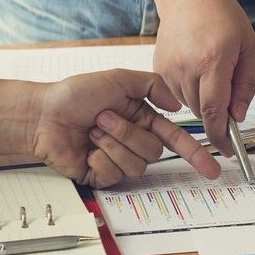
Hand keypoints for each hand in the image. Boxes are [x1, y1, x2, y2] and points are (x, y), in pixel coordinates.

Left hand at [30, 69, 220, 187]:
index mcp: (142, 119)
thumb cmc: (74, 94)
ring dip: (112, 144)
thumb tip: (176, 104)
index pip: (175, 138)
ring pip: (136, 164)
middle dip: (128, 134)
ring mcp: (117, 160)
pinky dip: (100, 159)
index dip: (195, 153)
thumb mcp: (118, 79)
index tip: (212, 164)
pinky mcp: (101, 175)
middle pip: (154, 151)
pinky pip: (115, 175)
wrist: (43, 114)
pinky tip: (87, 149)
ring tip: (93, 131)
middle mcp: (132, 140)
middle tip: (103, 119)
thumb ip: (153, 86)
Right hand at [153, 0, 254, 155]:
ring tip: (211, 71)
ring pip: (189, 105)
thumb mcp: (248, 48)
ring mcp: (170, 68)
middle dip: (216, 113)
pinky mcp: (159, 68)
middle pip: (202, 111)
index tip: (228, 150)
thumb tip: (237, 117)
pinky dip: (189, 89)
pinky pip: (176, 94)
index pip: (215, 110)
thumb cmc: (223, 17)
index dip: (221, 135)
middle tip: (228, 93)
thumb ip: (245, 85)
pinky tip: (196, 67)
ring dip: (203, 100)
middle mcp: (188, 66)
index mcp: (214, 61)